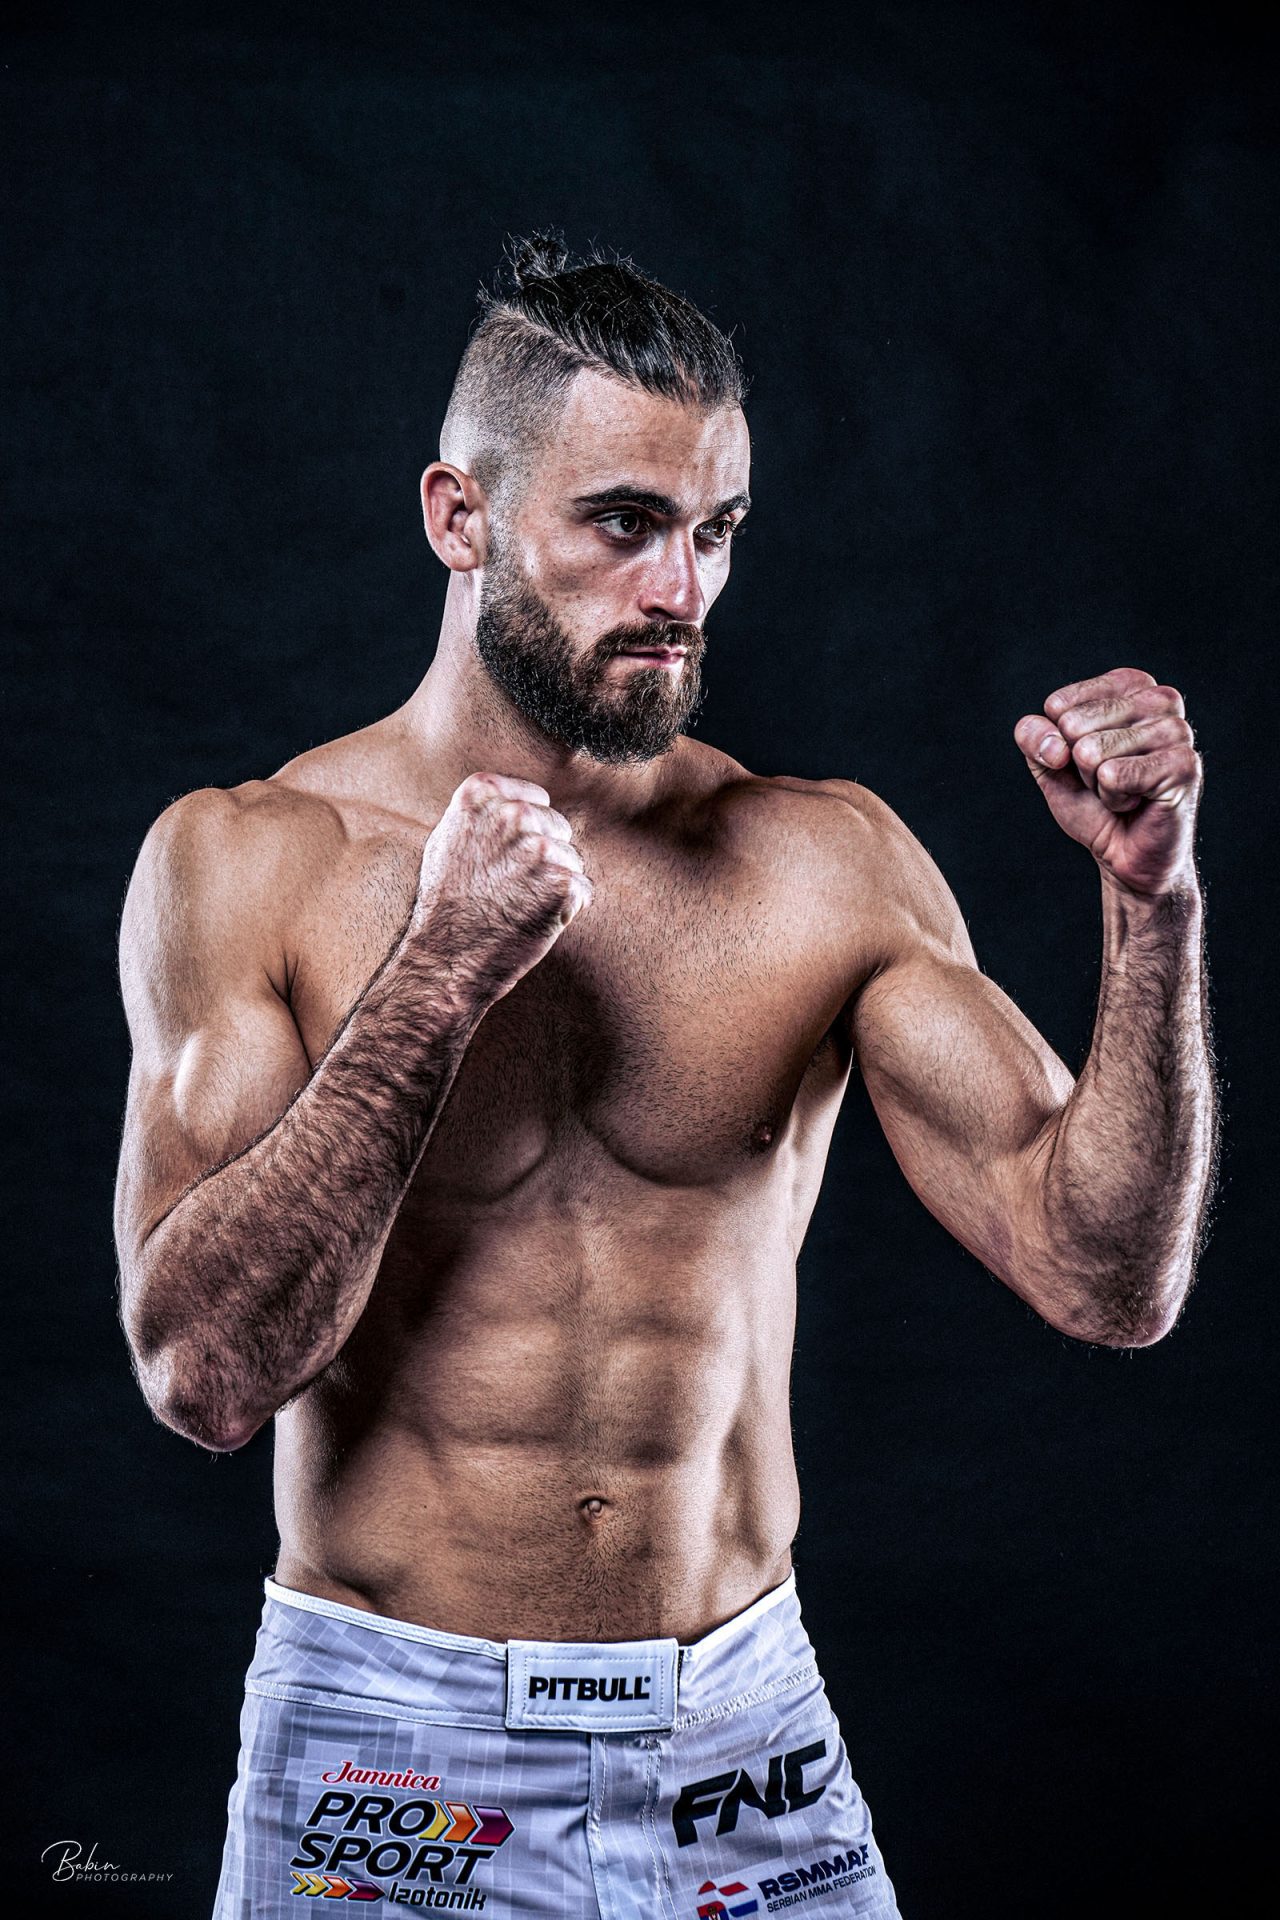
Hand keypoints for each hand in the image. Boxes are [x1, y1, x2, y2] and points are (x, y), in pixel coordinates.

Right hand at [409, 772, 592, 1001]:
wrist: (447, 957)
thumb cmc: (446, 902)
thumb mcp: (449, 837)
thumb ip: (484, 811)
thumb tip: (514, 801)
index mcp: (482, 794)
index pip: (535, 799)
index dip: (525, 834)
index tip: (500, 859)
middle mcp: (513, 814)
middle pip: (557, 827)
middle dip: (542, 858)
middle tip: (506, 888)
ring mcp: (539, 849)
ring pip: (572, 859)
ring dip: (554, 884)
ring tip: (517, 905)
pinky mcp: (562, 884)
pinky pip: (582, 890)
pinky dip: (566, 910)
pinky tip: (533, 921)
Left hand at [1014, 667, 1202, 897]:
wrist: (1125, 854)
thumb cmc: (1092, 803)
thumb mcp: (1050, 764)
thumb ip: (1033, 737)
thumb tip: (1053, 743)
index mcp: (1130, 685)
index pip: (1058, 704)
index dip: (1060, 744)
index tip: (1088, 762)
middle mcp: (1159, 698)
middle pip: (1073, 725)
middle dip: (1080, 766)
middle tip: (1109, 780)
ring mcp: (1177, 730)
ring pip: (1091, 751)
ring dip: (1098, 783)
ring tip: (1124, 791)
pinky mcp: (1183, 764)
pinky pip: (1112, 775)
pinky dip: (1114, 799)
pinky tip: (1138, 802)